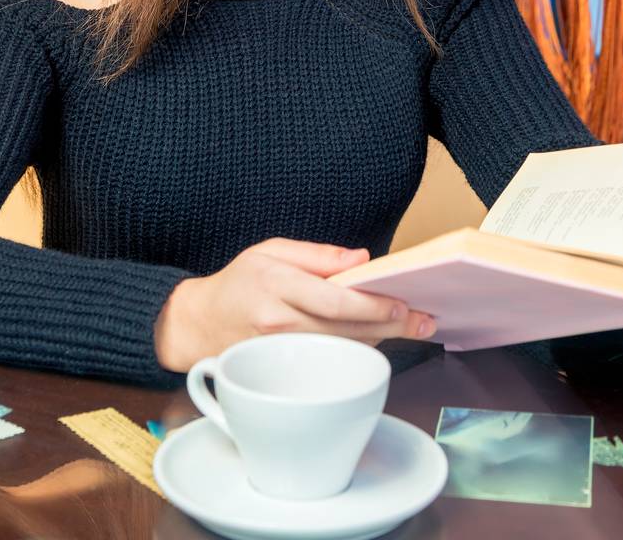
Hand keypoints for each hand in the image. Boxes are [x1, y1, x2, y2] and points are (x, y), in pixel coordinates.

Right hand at [153, 237, 437, 372]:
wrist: (199, 324)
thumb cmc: (238, 282)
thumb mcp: (272, 250)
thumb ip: (318, 254)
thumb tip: (360, 259)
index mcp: (279, 286)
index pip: (335, 300)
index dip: (373, 305)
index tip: (402, 303)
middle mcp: (280, 324)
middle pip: (346, 330)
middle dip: (390, 325)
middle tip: (423, 320)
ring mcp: (281, 353)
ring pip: (342, 350)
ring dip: (379, 340)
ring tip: (409, 327)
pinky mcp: (284, 372)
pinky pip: (328, 363)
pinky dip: (356, 352)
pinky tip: (376, 341)